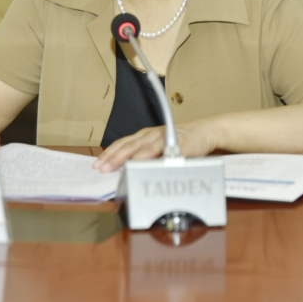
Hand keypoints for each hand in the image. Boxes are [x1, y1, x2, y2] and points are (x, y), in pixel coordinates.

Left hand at [93, 122, 216, 171]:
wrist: (204, 131)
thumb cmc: (180, 141)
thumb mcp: (158, 145)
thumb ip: (144, 155)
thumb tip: (124, 170)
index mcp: (145, 135)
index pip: (123, 143)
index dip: (110, 153)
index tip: (98, 164)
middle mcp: (152, 134)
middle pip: (130, 146)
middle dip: (115, 157)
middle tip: (103, 168)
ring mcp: (166, 138)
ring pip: (145, 148)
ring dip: (132, 159)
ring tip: (122, 169)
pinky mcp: (180, 144)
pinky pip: (167, 152)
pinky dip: (158, 159)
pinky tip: (150, 167)